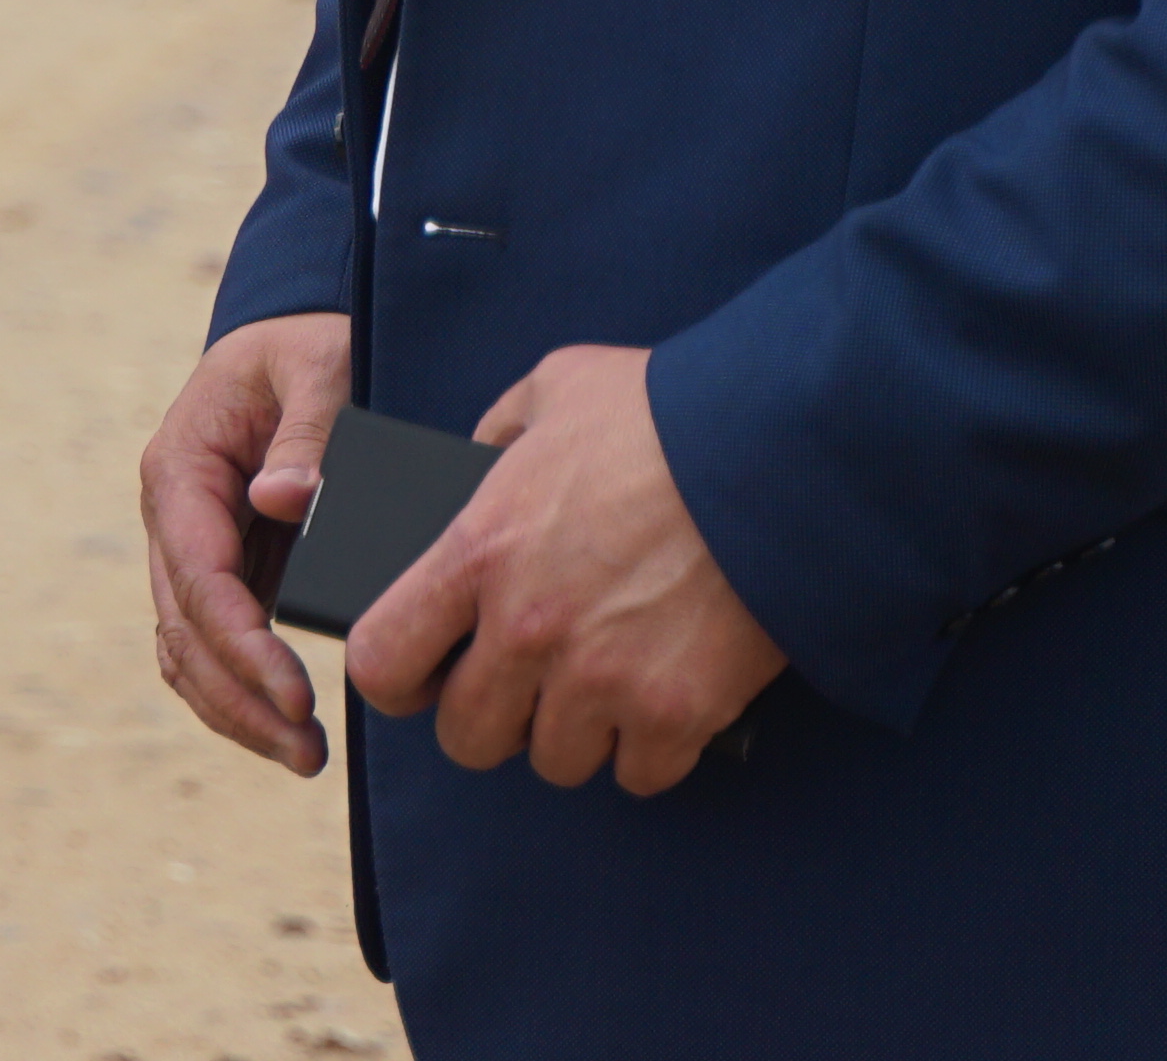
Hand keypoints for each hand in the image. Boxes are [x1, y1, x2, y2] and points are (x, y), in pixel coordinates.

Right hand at [139, 310, 347, 775]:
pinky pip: (209, 644)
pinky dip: (235, 692)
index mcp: (180, 465)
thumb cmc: (312, 349)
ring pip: (185, 649)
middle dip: (241, 697)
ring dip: (234, 710)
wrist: (298, 344)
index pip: (198, 574)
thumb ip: (310, 429)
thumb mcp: (320, 366)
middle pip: (183, 628)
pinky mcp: (220, 569)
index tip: (298, 694)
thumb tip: (281, 500)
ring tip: (305, 758)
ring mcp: (188, 546)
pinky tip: (283, 727)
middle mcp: (170, 514)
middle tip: (310, 753)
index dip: (242, 643)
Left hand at [345, 341, 785, 793]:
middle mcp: (527, 629)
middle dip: (489, 718)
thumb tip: (471, 469)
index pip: (382, 661)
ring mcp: (603, 679)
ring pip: (555, 762)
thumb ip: (495, 435)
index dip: (395, 680)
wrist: (784, 453)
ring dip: (573, 733)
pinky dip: (648, 751)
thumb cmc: (664, 414)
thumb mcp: (552, 390)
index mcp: (478, 551)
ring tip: (600, 686)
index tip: (422, 676)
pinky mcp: (678, 713)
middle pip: (468, 736)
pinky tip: (659, 704)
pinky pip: (640, 775)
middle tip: (522, 686)